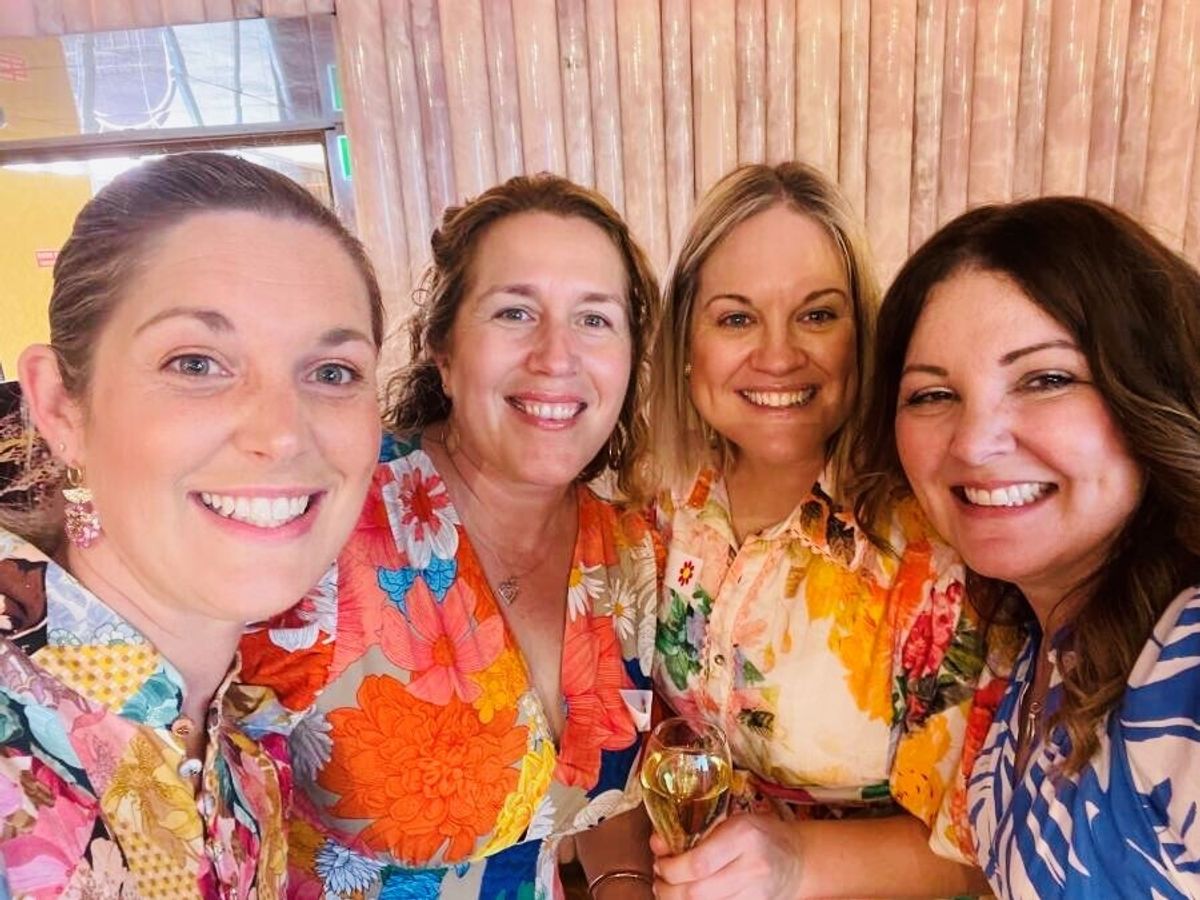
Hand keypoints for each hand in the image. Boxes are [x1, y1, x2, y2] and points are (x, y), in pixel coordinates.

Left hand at [650, 814, 804, 898]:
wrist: (797, 860)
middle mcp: (752, 867)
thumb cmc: (759, 834)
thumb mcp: (731, 820)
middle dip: (668, 889)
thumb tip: (657, 844)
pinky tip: (687, 897)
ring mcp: (756, 894)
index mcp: (744, 835)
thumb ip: (695, 831)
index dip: (671, 869)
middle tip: (659, 879)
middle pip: (697, 892)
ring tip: (668, 889)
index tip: (660, 862)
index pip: (698, 863)